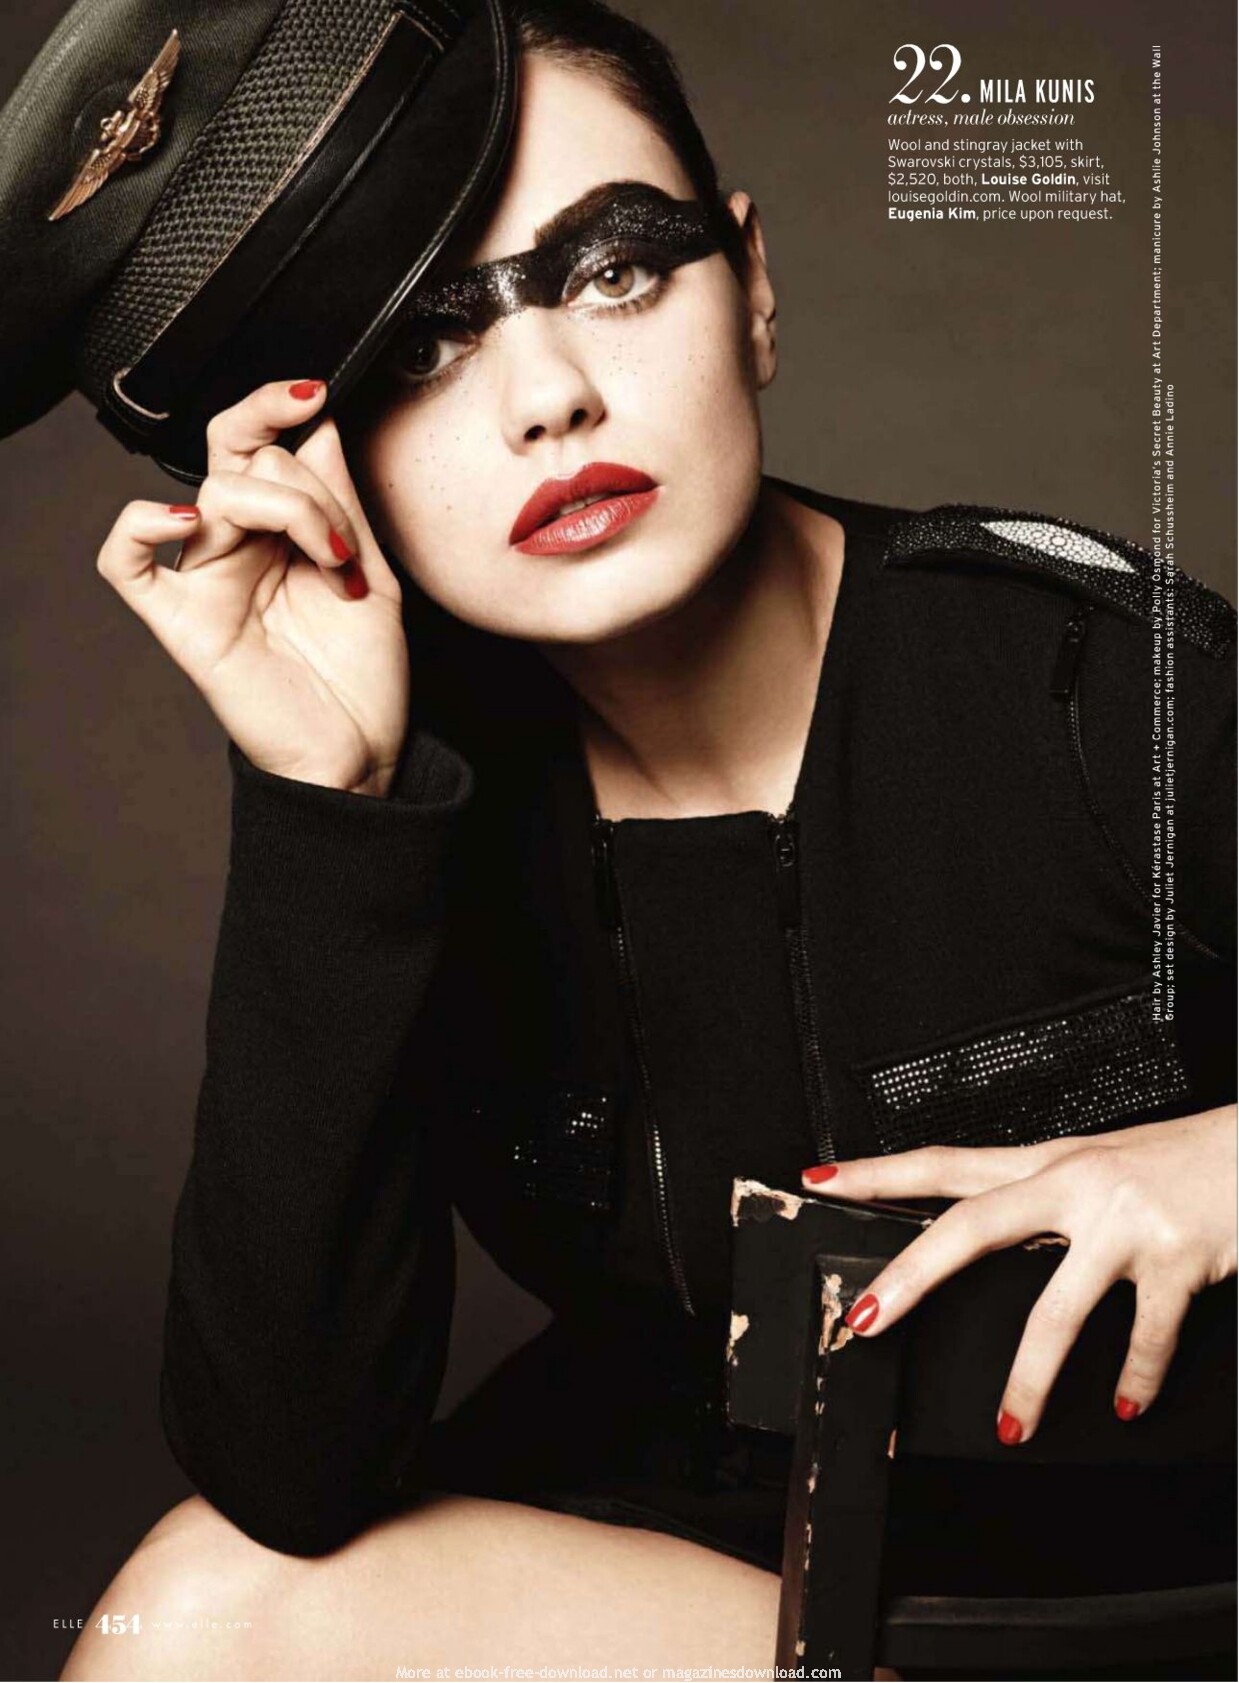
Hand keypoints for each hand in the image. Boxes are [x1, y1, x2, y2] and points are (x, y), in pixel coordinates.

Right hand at [97, 379, 408, 795]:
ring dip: (291, 512)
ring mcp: (208, 580)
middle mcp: (239, 547)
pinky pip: (125, 563)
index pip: (260, 441)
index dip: (280, 407)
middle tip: (341, 530)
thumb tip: (319, 425)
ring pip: (215, 492)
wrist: (361, 754)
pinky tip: (190, 522)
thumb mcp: (374, 575)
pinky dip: (142, 528)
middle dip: (301, 477)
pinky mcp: (185, 623)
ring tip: (333, 565)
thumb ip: (344, 502)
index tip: (318, 393)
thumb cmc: (363, 678)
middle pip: (237, 454)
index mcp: (280, 530)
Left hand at [801, 1106, 1236, 1442]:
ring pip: (1055, 1308)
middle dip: (913, 1275)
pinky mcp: (1176, 1257)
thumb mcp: (1098, 1165)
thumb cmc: (1176, 1162)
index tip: (820, 1180)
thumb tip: (982, 1234)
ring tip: (1011, 1427)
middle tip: (866, 1320)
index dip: (879, 1171)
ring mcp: (1123, 1221)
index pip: (944, 1162)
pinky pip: (1145, 1335)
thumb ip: (1044, 1196)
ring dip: (1030, 1377)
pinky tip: (1126, 1404)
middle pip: (971, 1226)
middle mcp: (1075, 1184)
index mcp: (1047, 1163)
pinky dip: (1135, 1378)